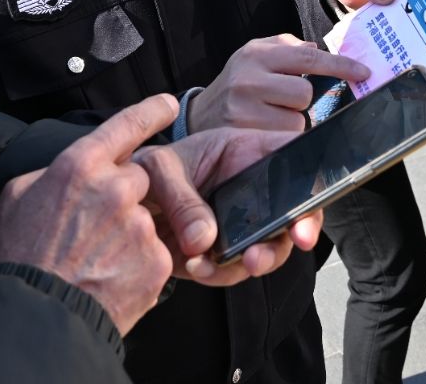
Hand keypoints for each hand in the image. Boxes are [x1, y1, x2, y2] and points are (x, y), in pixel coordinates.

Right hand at [0, 94, 177, 334]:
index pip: (126, 126)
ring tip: (97, 261)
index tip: (167, 105)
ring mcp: (140, 225)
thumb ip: (50, 173)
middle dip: (123, 198)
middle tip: (96, 230)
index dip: (150, 112)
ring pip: (147, 219)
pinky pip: (155, 254)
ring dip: (129, 235)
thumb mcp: (17, 197)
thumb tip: (67, 170)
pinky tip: (110, 279)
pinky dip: (138, 265)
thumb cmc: (19, 257)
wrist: (35, 317)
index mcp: (80, 165)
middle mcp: (117, 188)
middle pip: (139, 179)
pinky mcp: (156, 261)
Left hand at [134, 127, 323, 285]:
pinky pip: (232, 269)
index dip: (310, 189)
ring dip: (248, 264)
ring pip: (265, 247)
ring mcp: (238, 223)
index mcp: (245, 152)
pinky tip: (195, 268)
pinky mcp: (220, 251)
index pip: (294, 163)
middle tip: (258, 259)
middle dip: (283, 242)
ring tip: (215, 266)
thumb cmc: (142, 168)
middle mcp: (251, 189)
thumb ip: (181, 196)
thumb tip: (204, 240)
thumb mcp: (158, 168)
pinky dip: (217, 274)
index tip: (301, 225)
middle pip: (290, 214)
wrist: (114, 201)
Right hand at [190, 34, 369, 133]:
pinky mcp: (243, 133)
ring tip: (270, 117)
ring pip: (297, 120)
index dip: (340, 65)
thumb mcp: (255, 56)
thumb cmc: (237, 84)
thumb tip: (318, 49)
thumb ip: (288, 48)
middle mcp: (249, 78)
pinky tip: (263, 131)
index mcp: (257, 54)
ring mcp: (244, 107)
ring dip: (291, 122)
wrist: (198, 117)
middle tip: (282, 101)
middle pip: (305, 93)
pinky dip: (281, 138)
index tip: (363, 73)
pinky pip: (284, 139)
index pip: (308, 57)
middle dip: (302, 101)